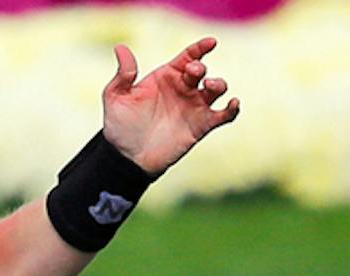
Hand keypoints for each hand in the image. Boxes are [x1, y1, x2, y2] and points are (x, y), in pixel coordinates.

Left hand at [101, 38, 239, 176]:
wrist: (129, 158)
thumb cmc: (120, 127)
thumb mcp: (116, 97)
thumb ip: (123, 74)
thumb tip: (121, 48)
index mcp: (165, 76)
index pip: (187, 56)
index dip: (200, 48)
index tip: (211, 42)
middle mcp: (183, 89)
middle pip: (202, 70)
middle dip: (201, 68)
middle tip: (194, 73)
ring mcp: (194, 107)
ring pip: (217, 89)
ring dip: (219, 84)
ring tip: (209, 87)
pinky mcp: (201, 127)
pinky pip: (223, 115)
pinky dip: (233, 109)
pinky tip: (234, 104)